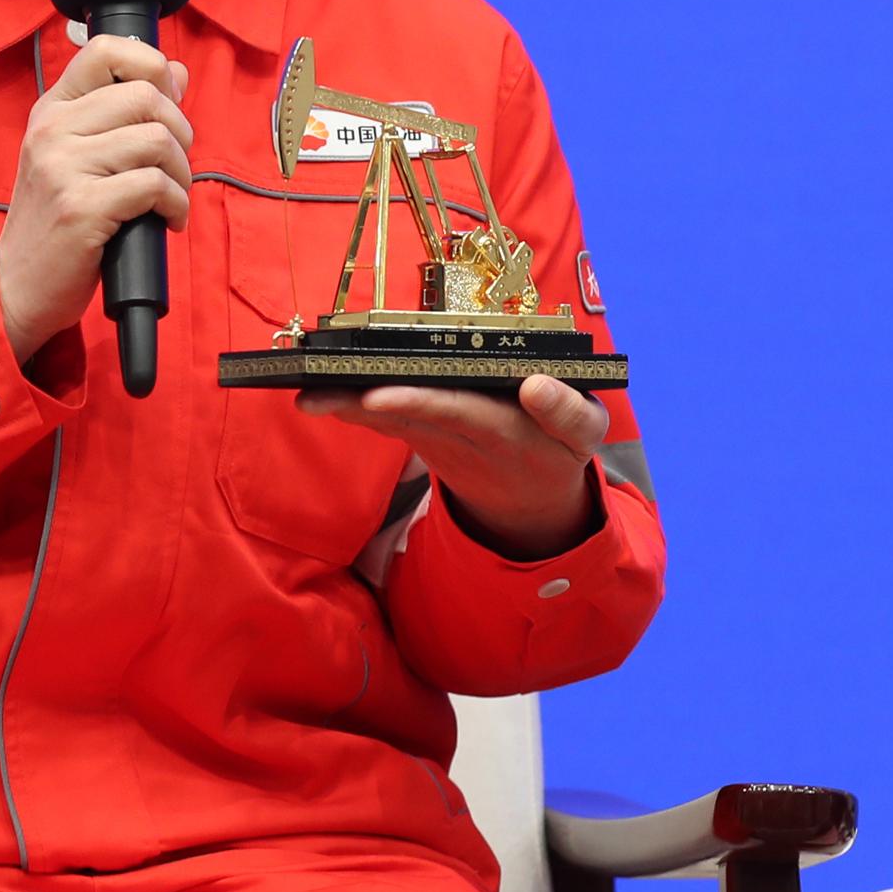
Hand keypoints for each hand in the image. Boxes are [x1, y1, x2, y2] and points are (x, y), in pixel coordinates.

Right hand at [0, 35, 193, 362]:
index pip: (104, 50)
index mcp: (52, 110)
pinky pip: (154, 185)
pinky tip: (167, 219)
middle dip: (179, 131)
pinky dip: (175, 204)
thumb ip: (123, 111)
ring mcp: (63, 168)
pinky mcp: (81, 207)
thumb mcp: (78, 155)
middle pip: (145, 96)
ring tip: (171, 197)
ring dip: (181, 173)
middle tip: (175, 164)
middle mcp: (52, 130)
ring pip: (156, 140)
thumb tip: (175, 71)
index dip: (149, 65)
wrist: (21, 285)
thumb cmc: (56, 221)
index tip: (165, 102)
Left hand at [294, 374, 608, 559]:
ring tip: (308, 394)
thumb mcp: (584, 437)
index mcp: (507, 431)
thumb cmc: (557, 448)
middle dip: (365, 405)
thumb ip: (568, 413)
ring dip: (349, 409)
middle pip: (411, 417)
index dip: (420, 403)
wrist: (532, 505)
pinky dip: (356, 409)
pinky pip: (388, 426)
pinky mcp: (426, 441)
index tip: (378, 394)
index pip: (460, 413)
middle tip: (321, 395)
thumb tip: (536, 386)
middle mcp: (465, 439)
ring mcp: (441, 444)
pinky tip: (320, 398)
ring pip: (393, 424)